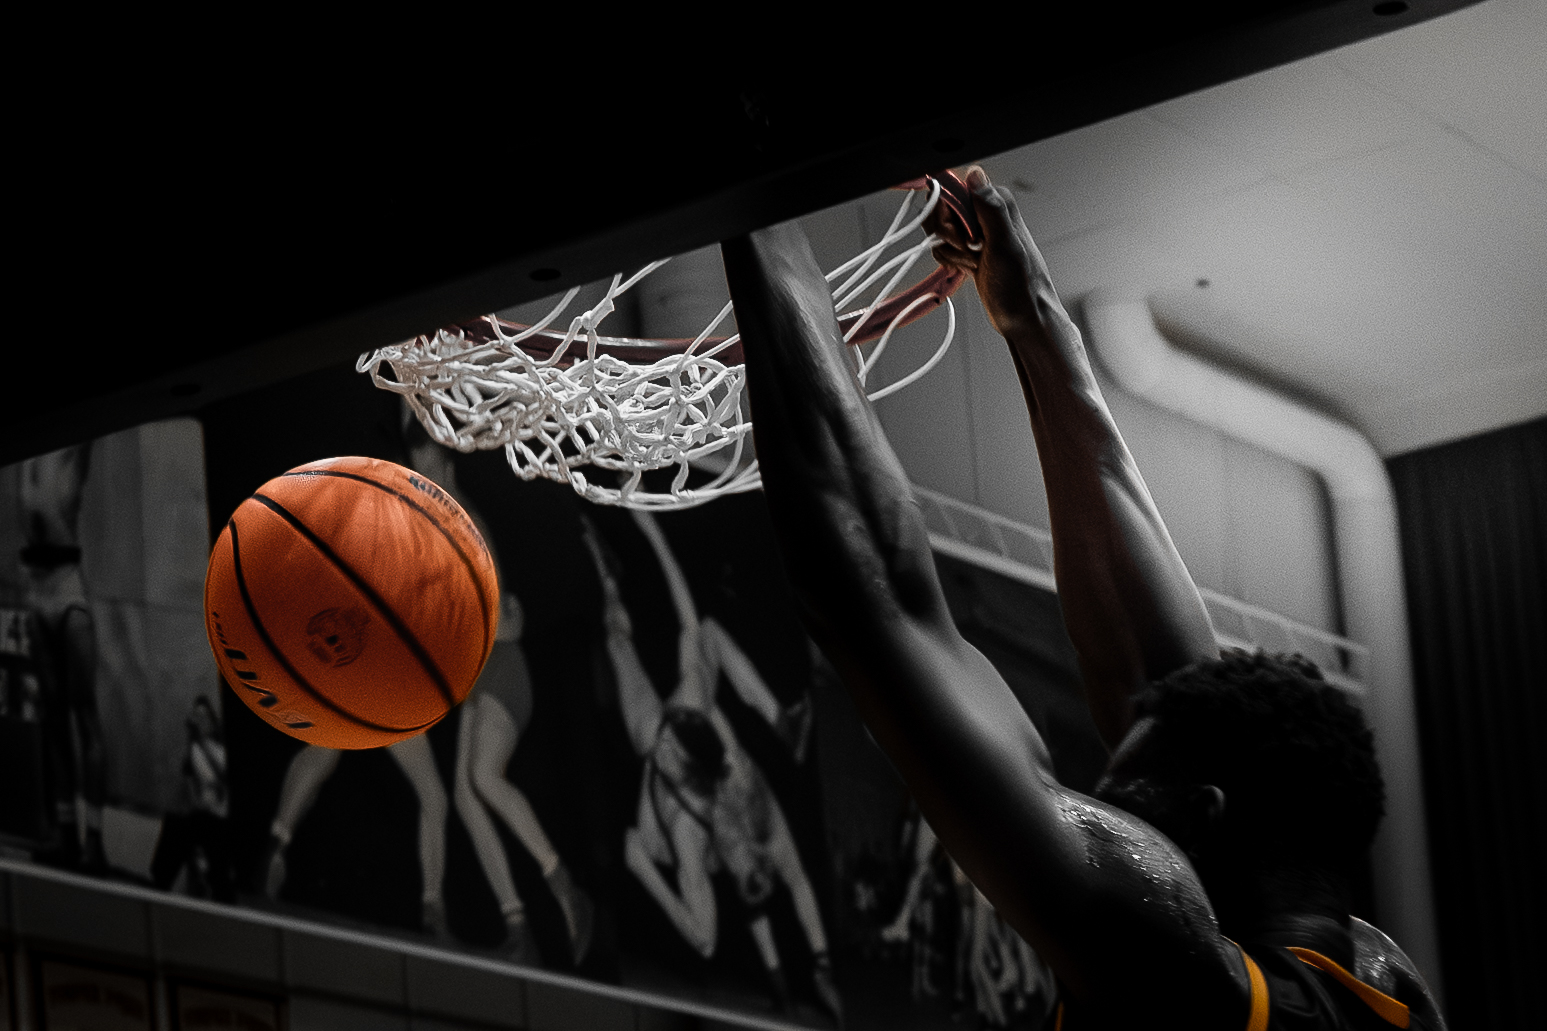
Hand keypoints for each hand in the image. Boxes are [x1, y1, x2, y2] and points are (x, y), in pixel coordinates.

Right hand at [925, 166, 1060, 345]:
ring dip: (952, 252)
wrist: (1022, 317)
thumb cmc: (1021, 286)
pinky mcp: (970, 249)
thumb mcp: (1005, 245)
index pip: (954, 191)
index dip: (950, 215)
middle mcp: (986, 214)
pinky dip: (951, 261)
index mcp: (997, 204)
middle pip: (943, 211)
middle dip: (949, 236)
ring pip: (940, 231)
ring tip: (974, 263)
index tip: (963, 236)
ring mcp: (977, 233)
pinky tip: (969, 269)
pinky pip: (944, 247)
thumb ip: (991, 208)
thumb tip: (976, 175)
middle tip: (971, 251)